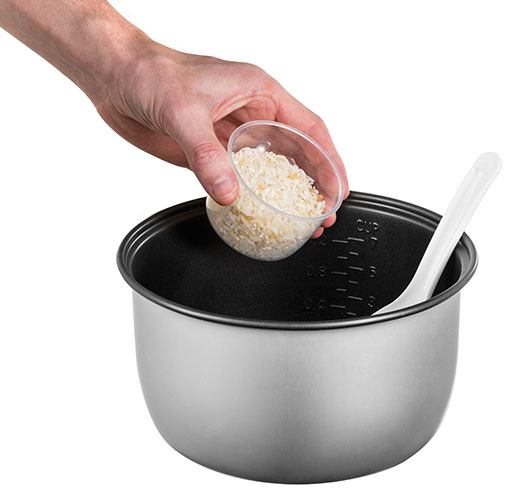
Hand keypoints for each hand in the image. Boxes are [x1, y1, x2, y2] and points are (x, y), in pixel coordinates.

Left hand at [93, 41, 348, 236]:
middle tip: (323, 215)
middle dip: (314, 184)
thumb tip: (230, 193)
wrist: (115, 77)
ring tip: (301, 219)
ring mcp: (232, 135)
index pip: (309, 129)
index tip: (339, 189)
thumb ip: (206, 155)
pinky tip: (261, 211)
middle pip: (297, 152)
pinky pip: (241, 177)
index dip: (330, 160)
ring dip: (287, 193)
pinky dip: (254, 196)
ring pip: (271, 167)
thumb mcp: (182, 111)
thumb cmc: (150, 73)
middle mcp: (252, 114)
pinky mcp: (212, 152)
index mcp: (259, 92)